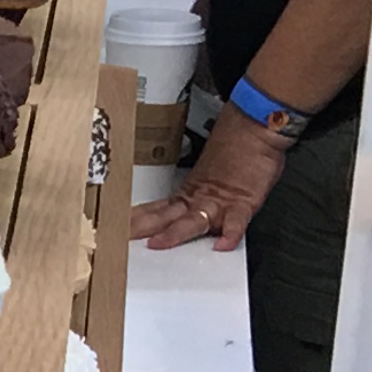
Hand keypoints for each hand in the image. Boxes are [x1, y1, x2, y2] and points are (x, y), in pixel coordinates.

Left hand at [129, 103, 286, 250]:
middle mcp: (200, 198)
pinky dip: (230, 233)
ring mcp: (220, 201)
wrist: (256, 125)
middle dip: (143, 229)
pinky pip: (236, 221)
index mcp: (190, 192)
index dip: (136, 220)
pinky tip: (222, 245)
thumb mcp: (209, 170)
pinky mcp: (243, 202)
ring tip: (159, 244)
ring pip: (194, 220)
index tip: (115, 228)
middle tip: (122, 239)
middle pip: (166, 216)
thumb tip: (181, 205)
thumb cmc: (237, 146)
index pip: (157, 210)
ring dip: (175, 233)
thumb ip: (196, 189)